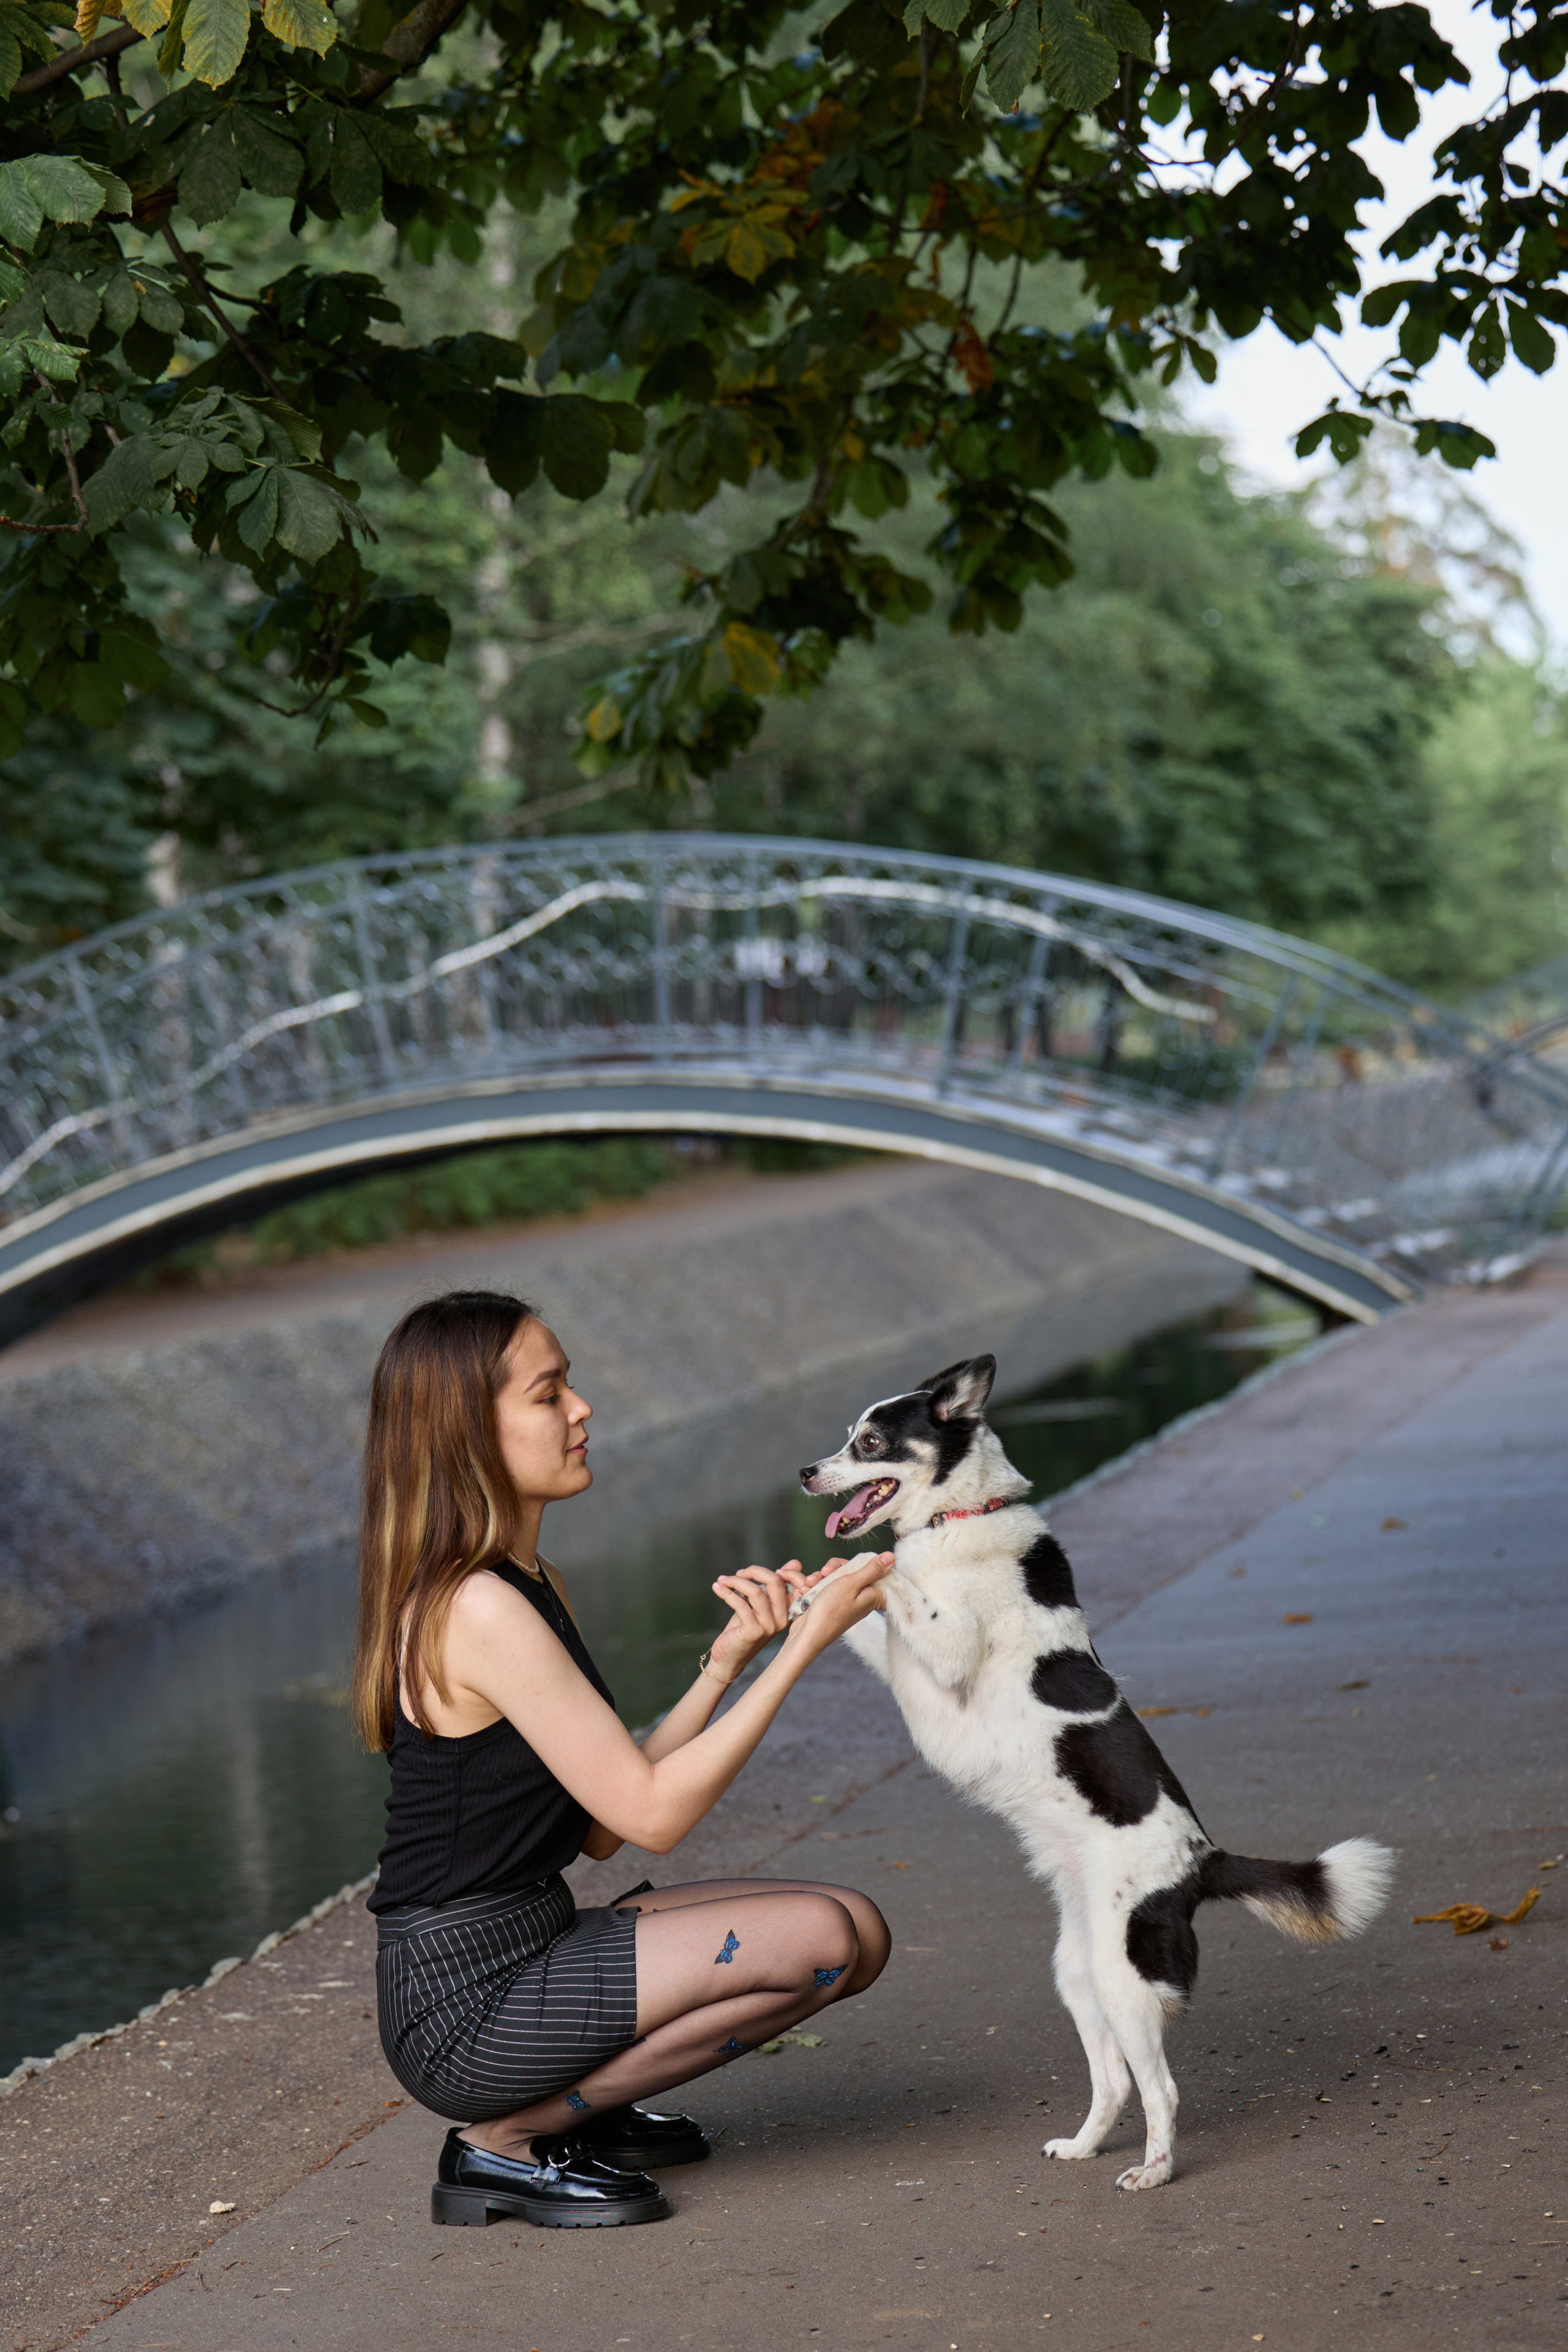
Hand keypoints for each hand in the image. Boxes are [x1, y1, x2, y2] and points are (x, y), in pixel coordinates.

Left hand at [705, 1560, 803, 1681]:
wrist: (729, 1657)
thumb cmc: (744, 1627)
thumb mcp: (760, 1604)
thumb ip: (774, 1585)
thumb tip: (795, 1563)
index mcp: (789, 1610)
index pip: (797, 1582)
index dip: (781, 1570)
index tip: (753, 1572)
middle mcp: (783, 1619)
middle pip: (774, 1582)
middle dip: (754, 1571)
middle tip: (738, 1573)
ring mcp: (769, 1626)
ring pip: (755, 1591)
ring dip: (735, 1581)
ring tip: (723, 1580)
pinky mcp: (754, 1631)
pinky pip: (740, 1604)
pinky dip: (726, 1592)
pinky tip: (717, 1588)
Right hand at [785, 1551, 892, 1654]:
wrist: (808, 1634)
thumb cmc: (830, 1611)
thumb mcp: (851, 1584)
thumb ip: (871, 1570)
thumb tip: (890, 1557)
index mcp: (873, 1595)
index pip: (879, 1572)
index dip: (866, 1563)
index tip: (854, 1563)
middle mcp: (862, 1597)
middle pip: (856, 1571)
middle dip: (836, 1568)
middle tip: (826, 1572)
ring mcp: (847, 1600)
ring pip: (839, 1576)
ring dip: (822, 1577)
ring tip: (811, 1583)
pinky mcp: (834, 1602)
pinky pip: (828, 1586)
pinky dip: (818, 1585)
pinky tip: (807, 1589)